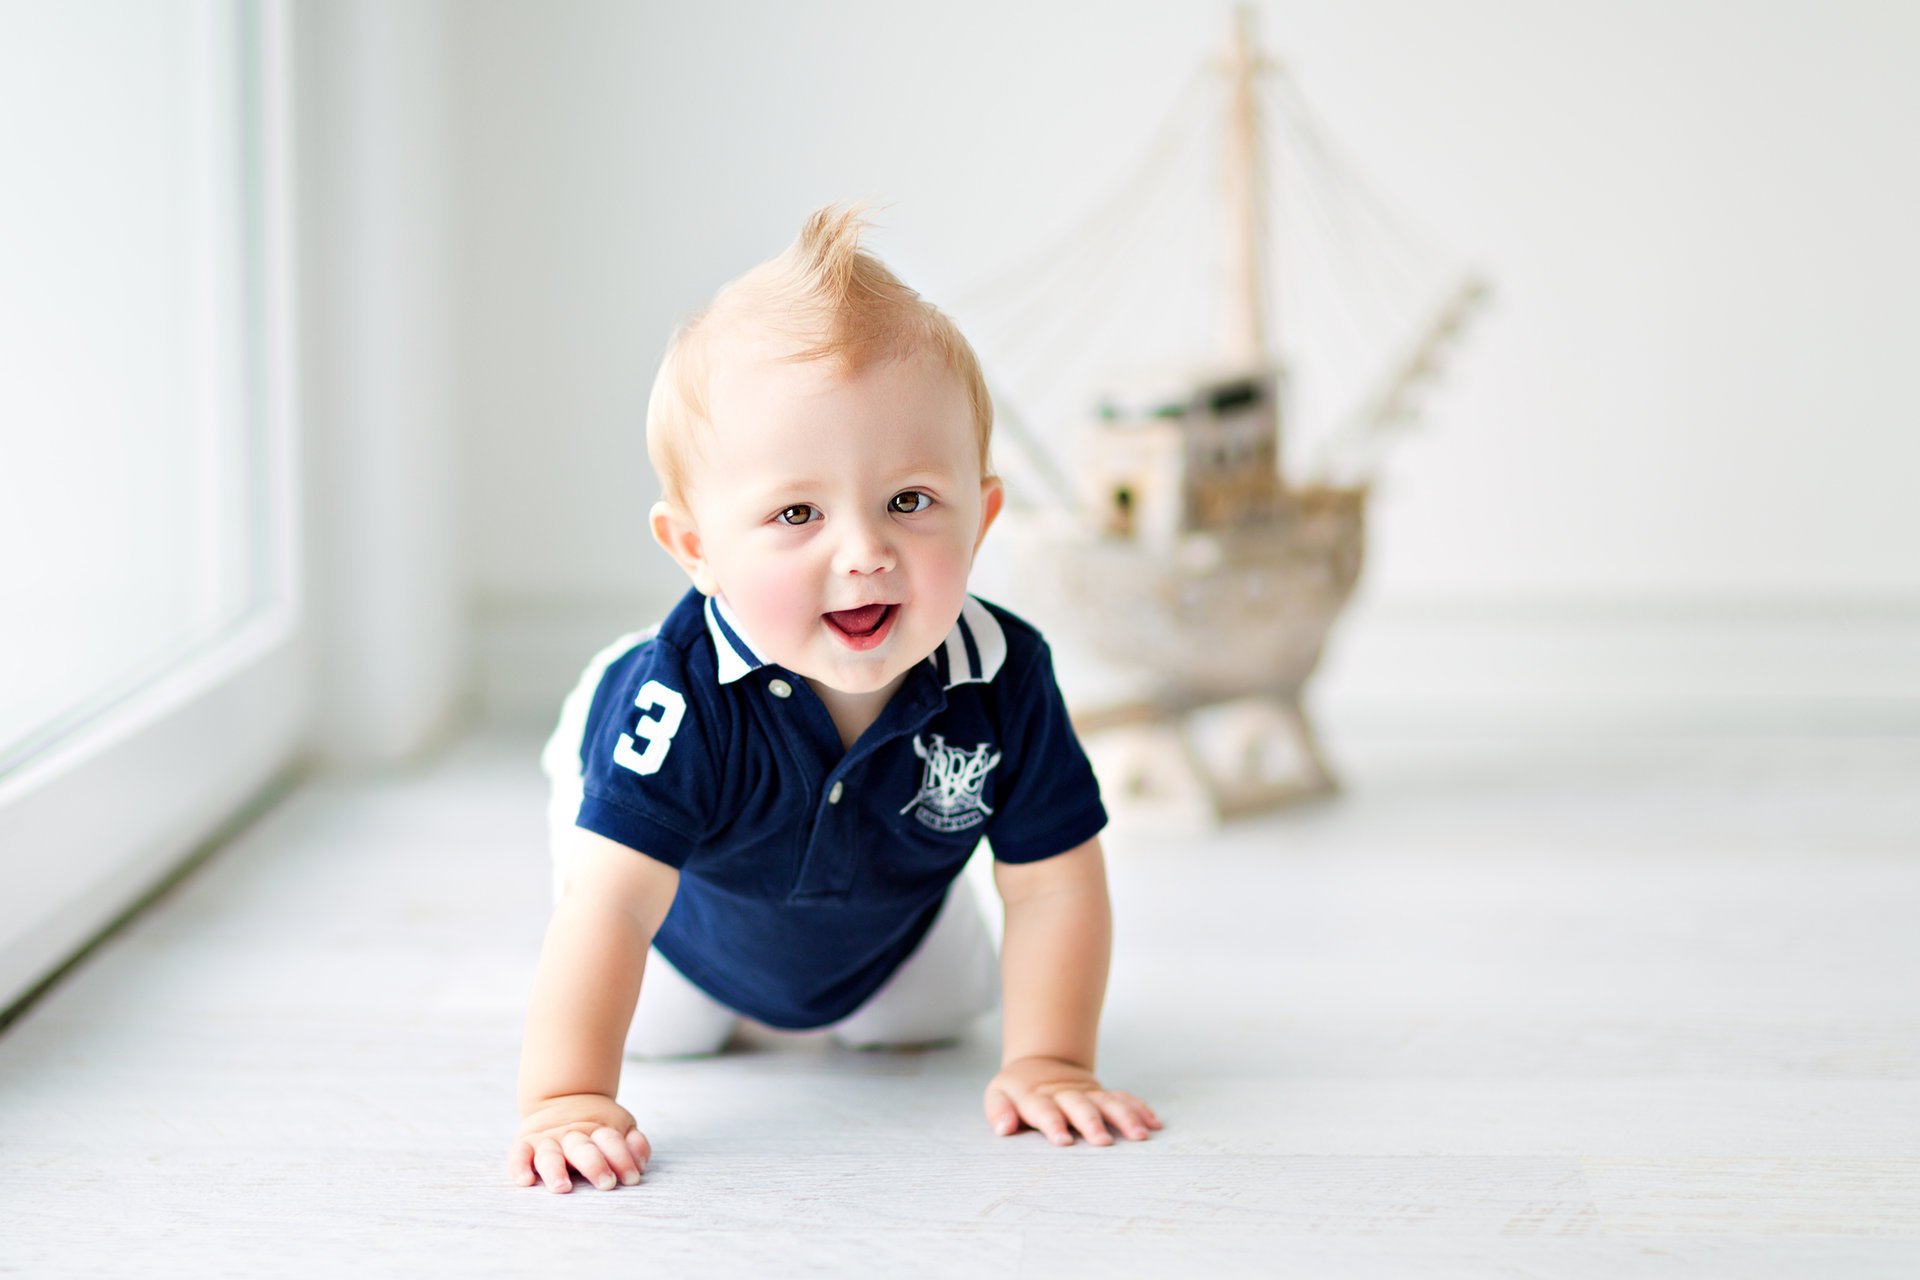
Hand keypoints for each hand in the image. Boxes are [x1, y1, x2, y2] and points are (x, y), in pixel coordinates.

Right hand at [508, 1093, 650, 1192]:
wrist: (565, 1097)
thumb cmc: (598, 1128)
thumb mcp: (620, 1127)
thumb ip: (634, 1144)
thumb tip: (640, 1164)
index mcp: (598, 1130)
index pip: (611, 1142)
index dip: (623, 1159)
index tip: (632, 1179)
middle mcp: (572, 1135)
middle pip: (583, 1149)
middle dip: (595, 1165)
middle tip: (606, 1184)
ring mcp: (547, 1140)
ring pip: (550, 1155)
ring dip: (556, 1171)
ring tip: (562, 1188)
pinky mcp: (525, 1144)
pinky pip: (518, 1155)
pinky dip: (519, 1166)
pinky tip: (525, 1181)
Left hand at [983, 1056, 1161, 1146]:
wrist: (1042, 1063)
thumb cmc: (1017, 1090)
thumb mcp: (998, 1095)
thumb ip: (999, 1111)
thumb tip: (1004, 1128)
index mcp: (1036, 1096)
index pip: (1044, 1110)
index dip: (1053, 1123)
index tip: (1064, 1140)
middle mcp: (1064, 1094)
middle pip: (1080, 1106)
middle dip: (1092, 1123)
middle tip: (1104, 1143)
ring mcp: (1086, 1093)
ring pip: (1108, 1102)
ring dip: (1124, 1117)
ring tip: (1141, 1135)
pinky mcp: (1102, 1093)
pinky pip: (1123, 1098)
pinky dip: (1138, 1109)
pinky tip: (1154, 1124)